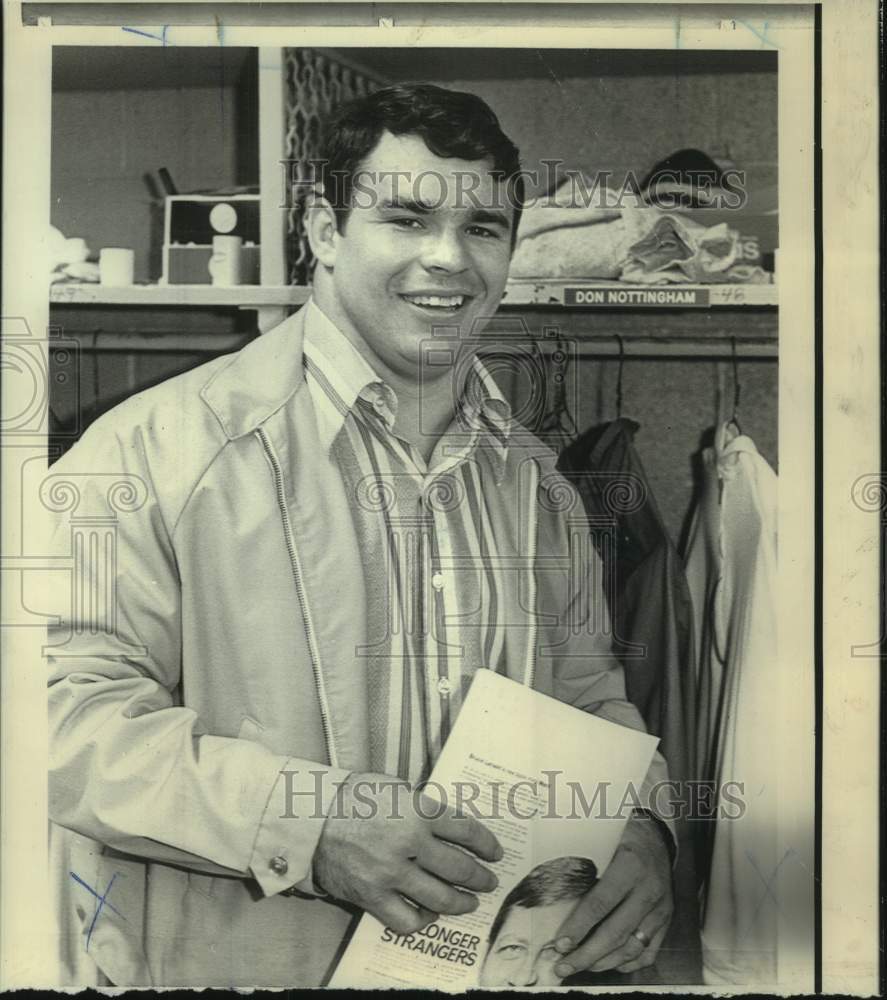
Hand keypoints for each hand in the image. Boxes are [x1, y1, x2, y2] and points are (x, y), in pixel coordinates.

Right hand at [313, 771, 502, 933]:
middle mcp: (409, 843)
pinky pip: (408, 919)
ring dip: (462, 902)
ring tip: (470, 901)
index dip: (486, 844)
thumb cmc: (352, 798)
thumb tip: (447, 824)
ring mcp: (391, 874)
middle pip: (460, 867)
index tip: (494, 852)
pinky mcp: (373, 897)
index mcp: (417, 810)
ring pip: (440, 898)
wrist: (311, 819)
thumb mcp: (393, 787)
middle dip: (481, 877)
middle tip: (489, 880)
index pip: (466, 830)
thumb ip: (421, 805)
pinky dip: (425, 920)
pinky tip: (430, 913)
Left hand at [552, 813, 673, 976]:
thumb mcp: (603, 841)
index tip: (560, 944)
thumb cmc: (623, 836)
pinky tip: (609, 963)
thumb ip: (584, 866)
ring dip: (604, 962)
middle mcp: (648, 890)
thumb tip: (552, 891)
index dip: (578, 927)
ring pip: (632, 948)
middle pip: (615, 933)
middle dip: (586, 954)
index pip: (600, 903)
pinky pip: (649, 952)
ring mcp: (661, 909)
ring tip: (581, 966)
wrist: (656, 836)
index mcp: (630, 866)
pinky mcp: (667, 920)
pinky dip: (628, 963)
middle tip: (563, 966)